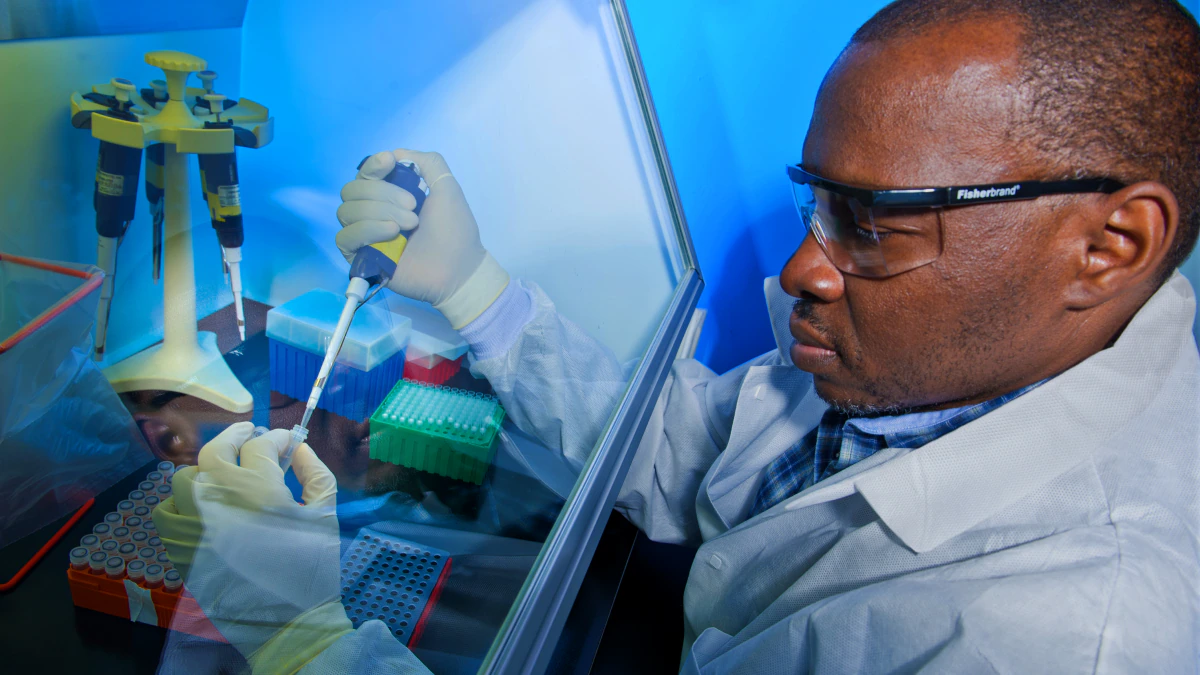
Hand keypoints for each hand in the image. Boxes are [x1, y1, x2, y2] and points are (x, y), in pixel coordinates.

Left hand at [155, 422, 351, 672]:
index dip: (276, 437)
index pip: (261, 445)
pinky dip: (179, 500)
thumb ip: (315, 473)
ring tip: (224, 471)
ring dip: (207, 467)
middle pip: (215, 450)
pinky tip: (199, 503)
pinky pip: (166, 510)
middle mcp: (221, 500)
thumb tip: (299, 448)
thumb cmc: (311, 567)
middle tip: (249, 432)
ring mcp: (194, 523)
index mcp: (262, 491)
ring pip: (185, 477)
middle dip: (234, 435)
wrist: (286, 621)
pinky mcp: (179, 547)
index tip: (286, 442)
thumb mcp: (326, 515)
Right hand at [336, 149, 509, 327]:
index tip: (390, 163)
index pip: (365, 173)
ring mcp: (366, 235)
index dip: (373, 165)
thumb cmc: (454, 228)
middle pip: (352, 190)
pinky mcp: (361, 258)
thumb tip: (394, 154)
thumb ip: (427, 162)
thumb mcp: (446, 185)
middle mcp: (373, 212)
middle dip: (382, 193)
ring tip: (409, 224)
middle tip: (413, 207)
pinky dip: (366, 230)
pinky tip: (391, 233)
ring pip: (346, 211)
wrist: (458, 268)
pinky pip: (345, 237)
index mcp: (390, 194)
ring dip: (378, 212)